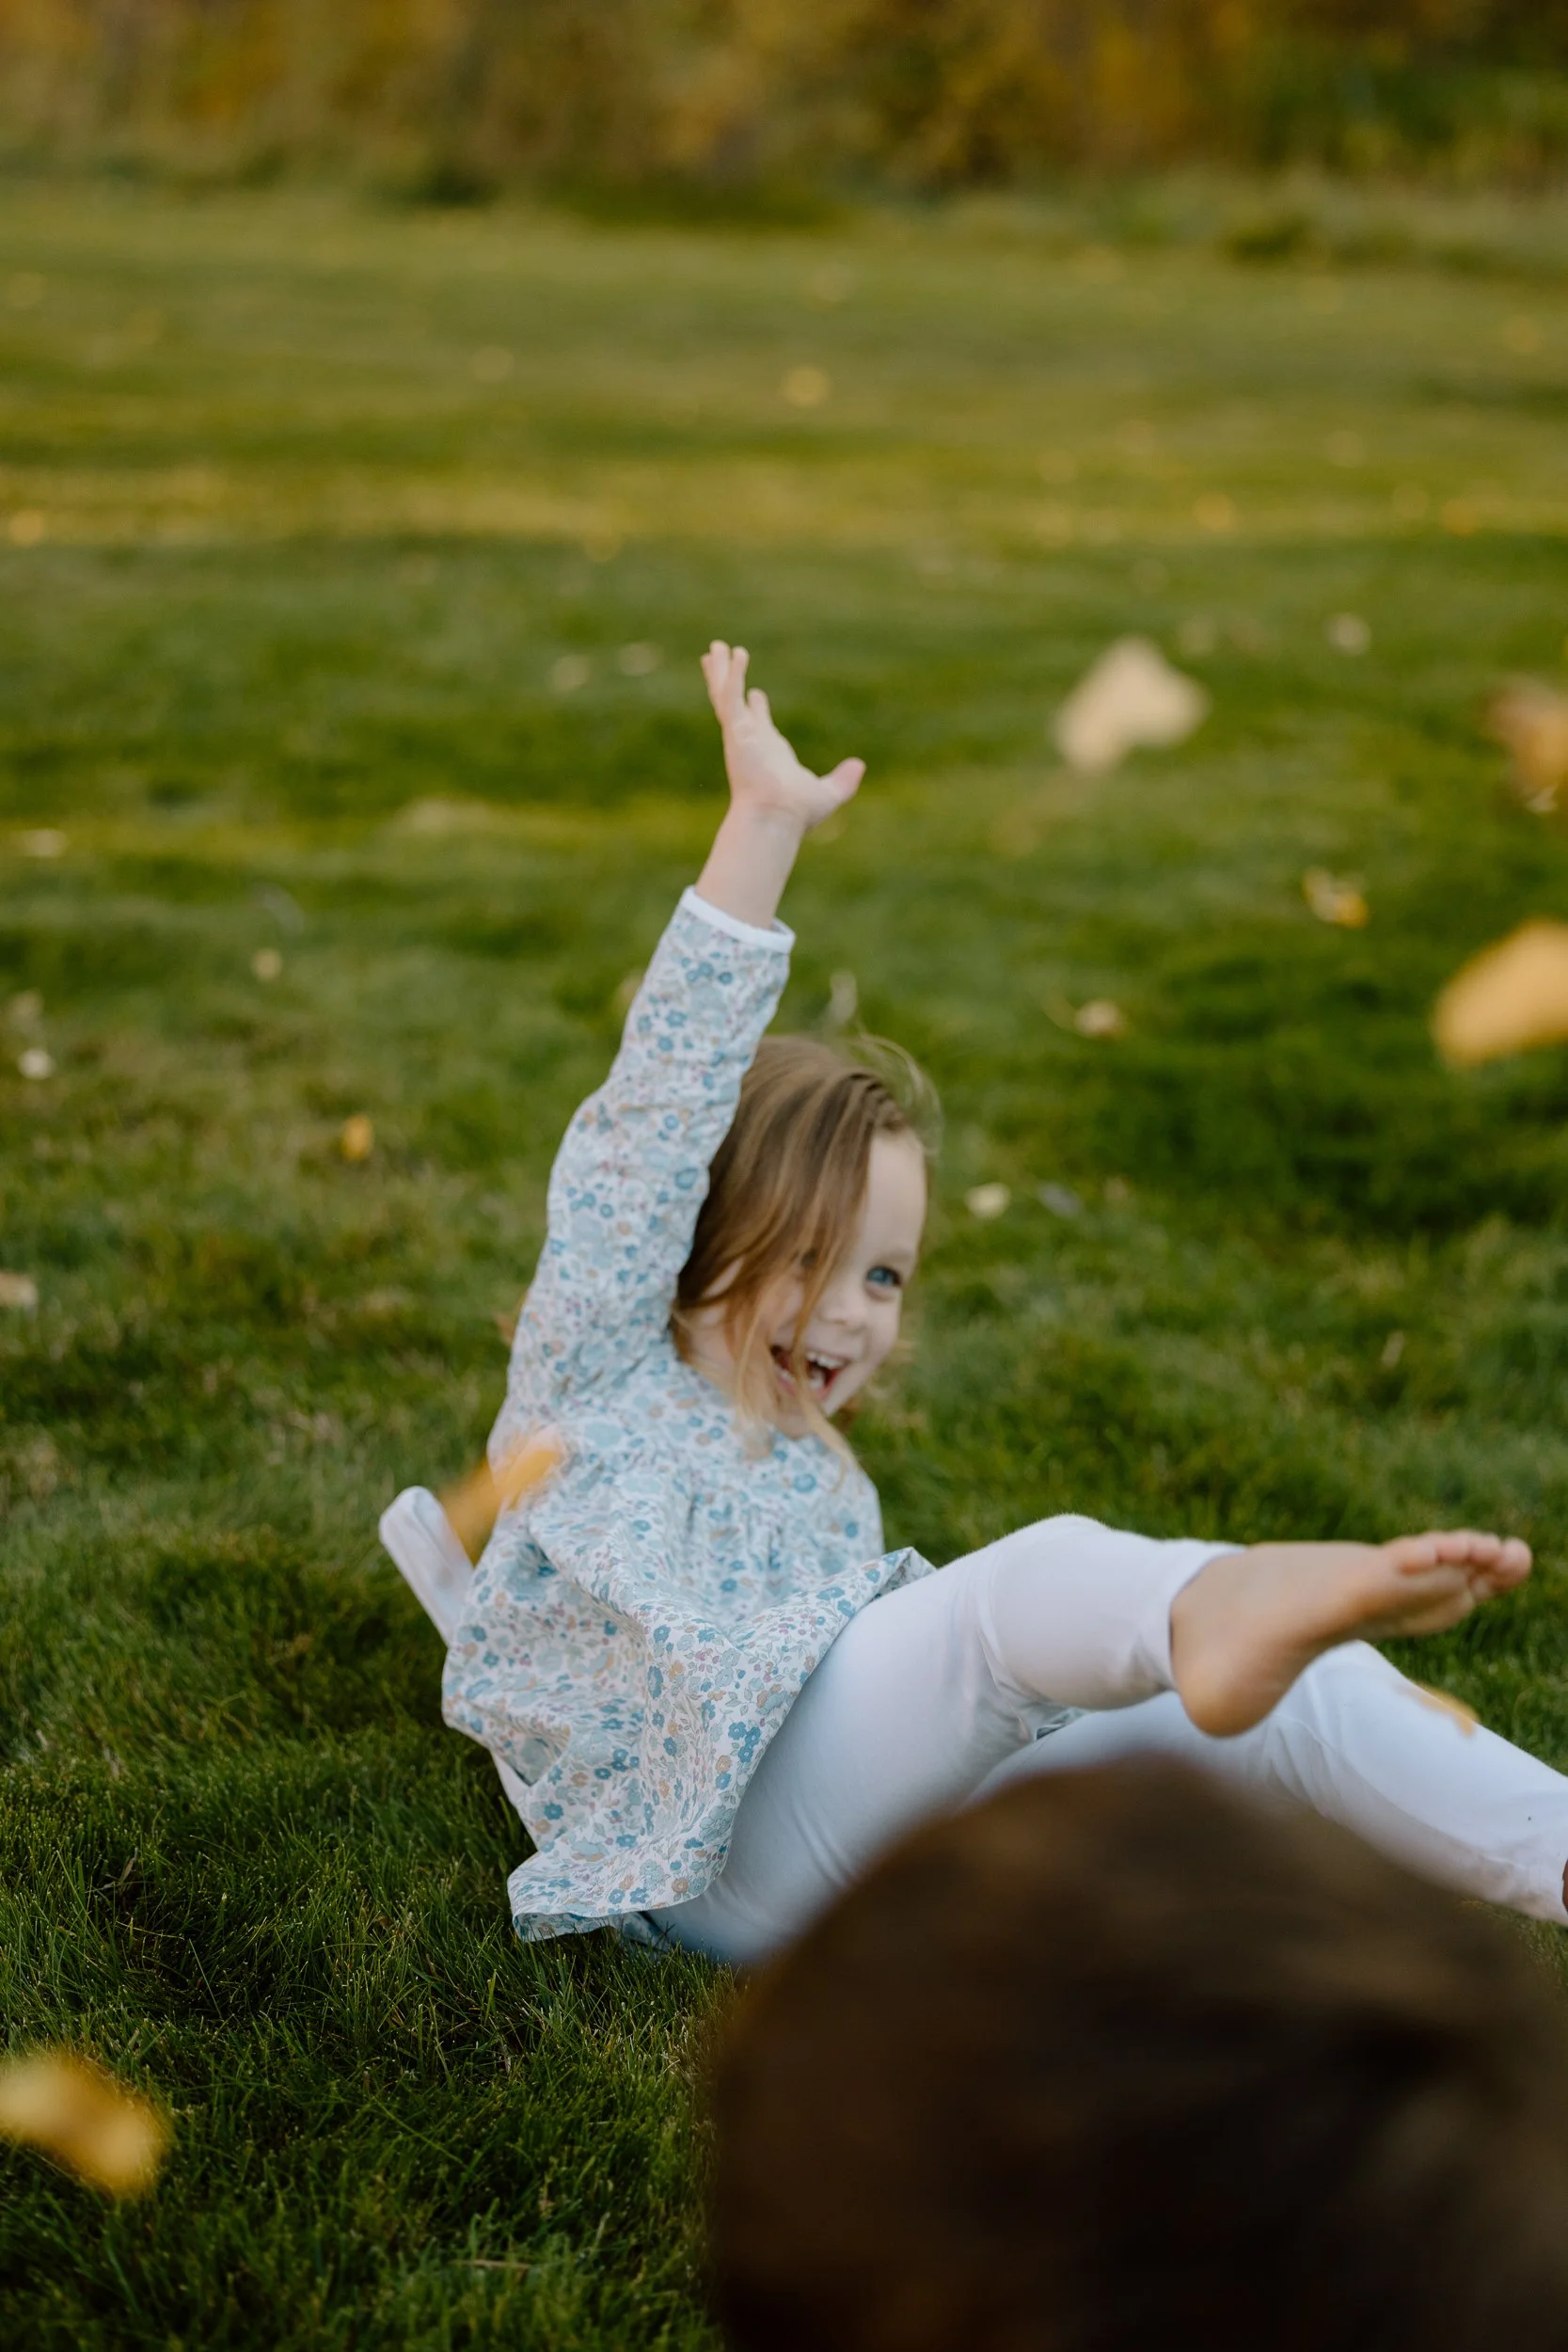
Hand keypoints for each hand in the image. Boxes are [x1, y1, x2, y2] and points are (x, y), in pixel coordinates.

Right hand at [701, 641, 864, 837]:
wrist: (776, 816)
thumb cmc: (797, 812)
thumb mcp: (828, 794)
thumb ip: (844, 780)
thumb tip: (860, 766)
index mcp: (770, 753)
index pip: (760, 724)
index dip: (757, 708)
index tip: (756, 695)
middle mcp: (752, 740)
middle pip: (736, 705)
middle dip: (729, 683)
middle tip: (722, 664)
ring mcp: (741, 733)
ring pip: (725, 695)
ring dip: (720, 670)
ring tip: (715, 646)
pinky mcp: (736, 730)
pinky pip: (731, 696)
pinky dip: (732, 674)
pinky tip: (736, 653)